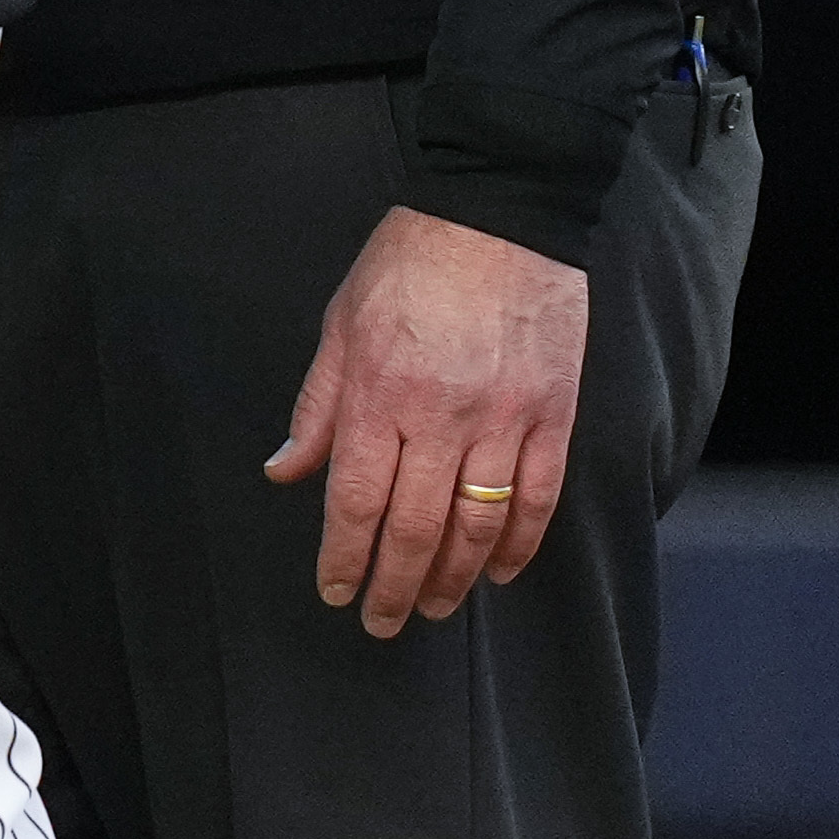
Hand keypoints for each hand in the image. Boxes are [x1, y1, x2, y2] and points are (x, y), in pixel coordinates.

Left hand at [264, 206, 588, 636]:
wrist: (498, 217)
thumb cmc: (408, 265)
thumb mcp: (340, 325)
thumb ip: (317, 405)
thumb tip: (287, 469)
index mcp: (378, 395)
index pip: (355, 500)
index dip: (344, 557)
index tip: (336, 591)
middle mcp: (440, 418)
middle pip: (415, 527)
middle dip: (394, 584)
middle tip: (383, 621)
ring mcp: (503, 421)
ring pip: (479, 525)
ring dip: (454, 576)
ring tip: (433, 605)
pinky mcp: (552, 416)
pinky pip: (538, 499)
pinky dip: (519, 544)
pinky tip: (500, 572)